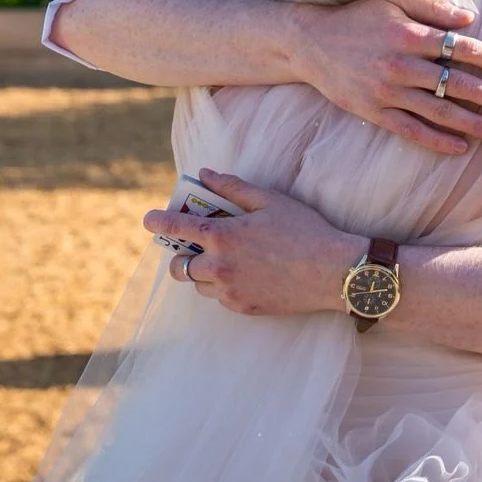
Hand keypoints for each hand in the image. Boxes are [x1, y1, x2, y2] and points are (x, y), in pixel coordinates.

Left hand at [146, 169, 361, 315]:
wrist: (333, 272)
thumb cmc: (305, 231)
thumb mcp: (270, 200)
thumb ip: (233, 188)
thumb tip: (205, 173)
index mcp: (223, 236)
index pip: (177, 229)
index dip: (158, 222)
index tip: (148, 220)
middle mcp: (219, 267)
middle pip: (180, 266)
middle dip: (181, 255)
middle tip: (194, 247)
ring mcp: (230, 290)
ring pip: (199, 284)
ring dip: (203, 272)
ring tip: (226, 261)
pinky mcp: (243, 307)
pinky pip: (220, 298)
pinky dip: (224, 287)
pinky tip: (247, 276)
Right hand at [288, 0, 481, 154]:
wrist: (311, 43)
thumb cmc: (358, 18)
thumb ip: (433, 7)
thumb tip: (470, 19)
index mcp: (410, 34)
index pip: (463, 49)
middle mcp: (402, 65)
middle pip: (457, 84)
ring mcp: (388, 91)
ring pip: (439, 111)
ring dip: (473, 124)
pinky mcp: (374, 111)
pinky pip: (411, 130)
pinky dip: (437, 140)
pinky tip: (460, 147)